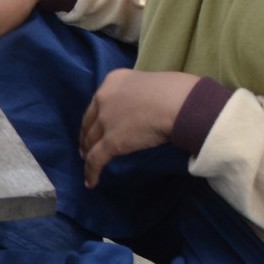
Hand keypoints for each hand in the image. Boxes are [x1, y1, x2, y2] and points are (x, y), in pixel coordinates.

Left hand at [78, 68, 201, 187]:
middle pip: (90, 122)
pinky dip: (91, 172)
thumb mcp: (149, 84)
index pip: (98, 103)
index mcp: (113, 81)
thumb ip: (139, 95)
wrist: (178, 102)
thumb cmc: (175, 91)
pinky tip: (91, 182)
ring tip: (88, 162)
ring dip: (88, 153)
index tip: (94, 126)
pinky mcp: (111, 141)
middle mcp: (103, 99)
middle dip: (87, 136)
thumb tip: (146, 107)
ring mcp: (106, 120)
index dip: (95, 118)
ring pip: (91, 141)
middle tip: (86, 147)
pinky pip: (96, 159)